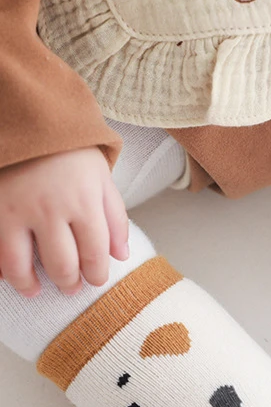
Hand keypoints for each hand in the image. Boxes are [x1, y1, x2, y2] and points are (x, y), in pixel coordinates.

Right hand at [0, 148, 127, 296]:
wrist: (26, 116)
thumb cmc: (68, 150)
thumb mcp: (102, 178)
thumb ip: (115, 218)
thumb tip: (121, 255)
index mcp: (83, 203)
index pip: (94, 255)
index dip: (96, 275)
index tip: (95, 280)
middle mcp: (49, 210)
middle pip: (61, 266)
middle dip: (69, 284)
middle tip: (70, 288)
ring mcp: (15, 210)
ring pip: (20, 265)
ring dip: (29, 284)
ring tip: (35, 290)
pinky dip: (1, 266)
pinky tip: (9, 272)